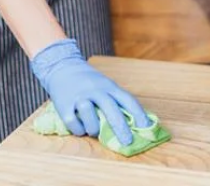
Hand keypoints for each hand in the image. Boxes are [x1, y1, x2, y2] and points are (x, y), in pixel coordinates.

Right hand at [30, 39, 150, 145]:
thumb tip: (134, 124)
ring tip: (94, 131)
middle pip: (111, 110)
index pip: (128, 100)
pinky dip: (79, 130)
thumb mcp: (106, 86)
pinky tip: (81, 128)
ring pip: (90, 118)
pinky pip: (73, 123)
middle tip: (127, 142)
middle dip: (121, 128)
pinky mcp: (64, 106)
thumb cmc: (90, 83)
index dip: (138, 114)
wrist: (63, 68)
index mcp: (109, 87)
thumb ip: (117, 101)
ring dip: (94, 129)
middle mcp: (95, 91)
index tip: (146, 128)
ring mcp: (79, 97)